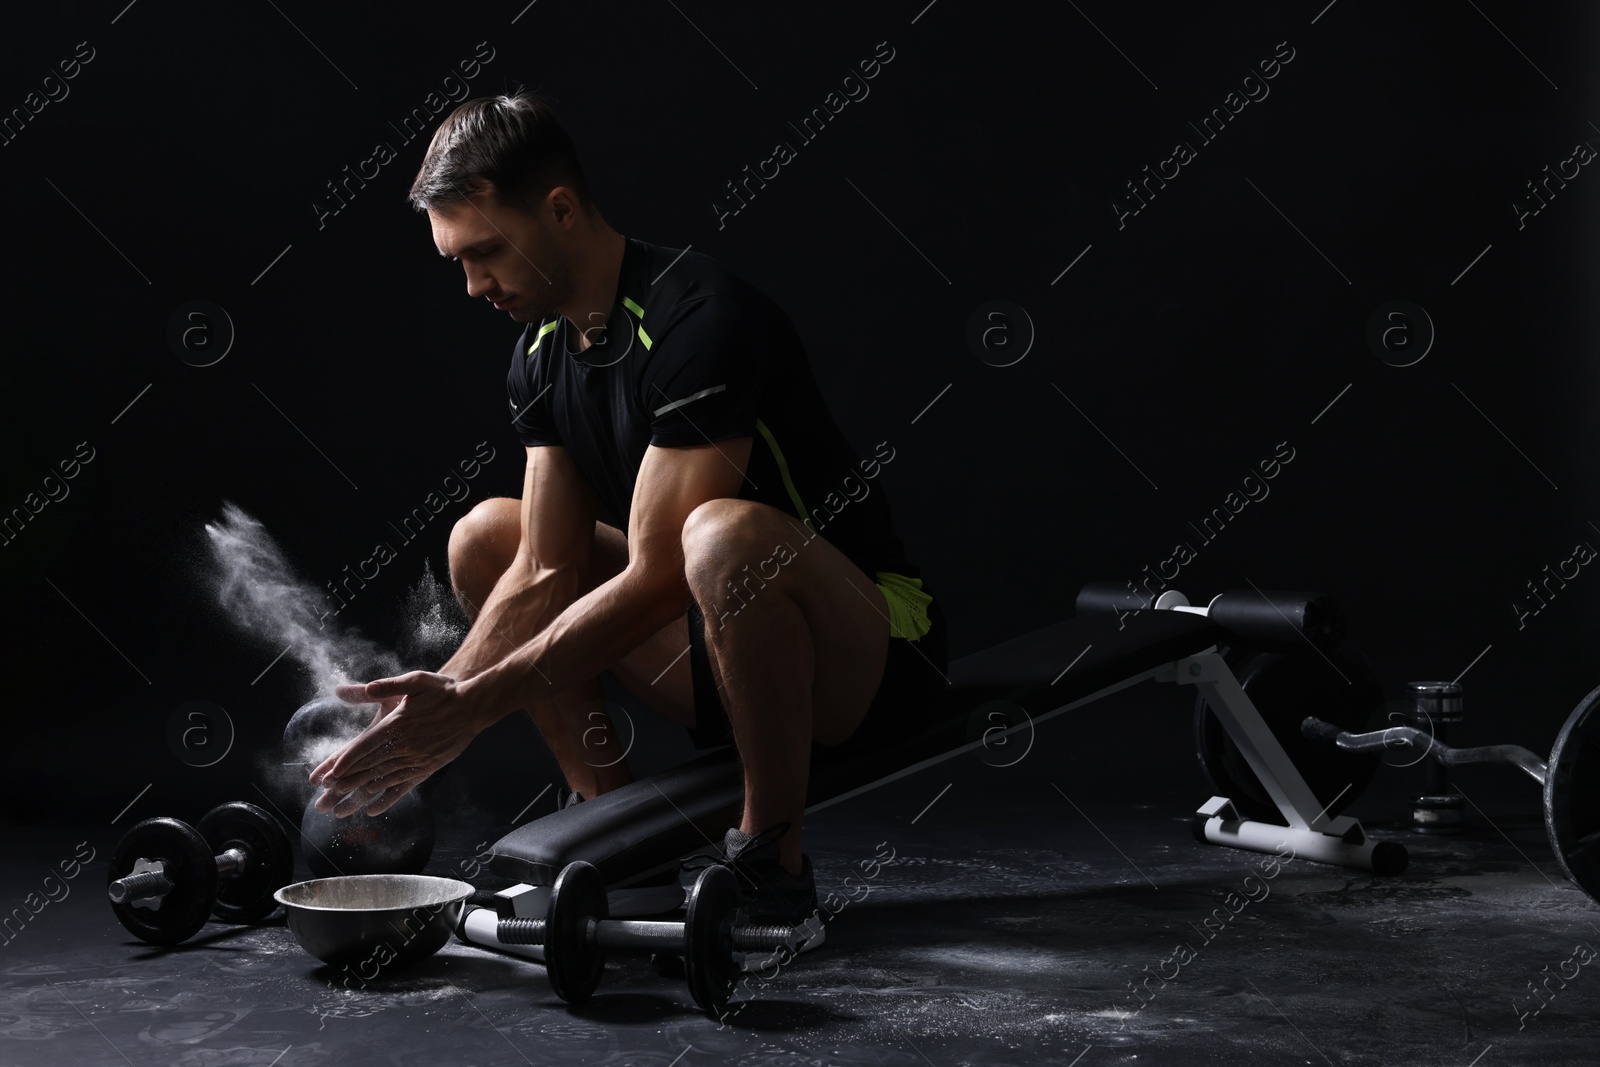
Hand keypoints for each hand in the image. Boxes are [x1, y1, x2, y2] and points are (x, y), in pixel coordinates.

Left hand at [309, 670, 498, 817]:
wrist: (474, 706)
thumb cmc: (444, 691)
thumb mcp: (416, 681)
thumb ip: (390, 685)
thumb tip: (368, 687)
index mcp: (398, 724)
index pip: (365, 746)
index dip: (346, 762)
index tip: (328, 775)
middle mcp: (405, 745)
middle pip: (370, 767)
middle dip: (345, 783)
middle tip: (325, 797)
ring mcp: (417, 759)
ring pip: (383, 780)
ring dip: (360, 794)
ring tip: (340, 807)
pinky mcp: (427, 768)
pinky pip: (403, 787)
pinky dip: (387, 799)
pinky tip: (373, 809)